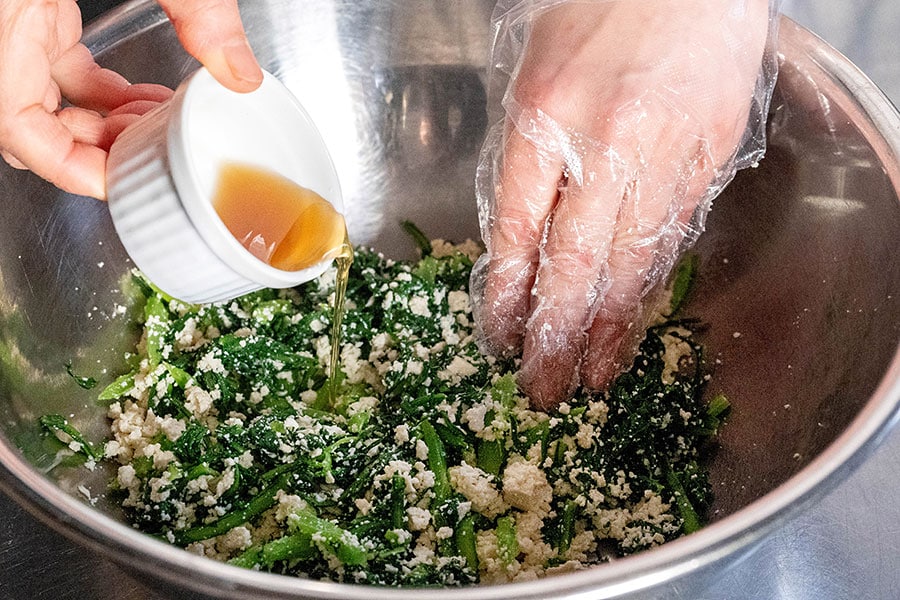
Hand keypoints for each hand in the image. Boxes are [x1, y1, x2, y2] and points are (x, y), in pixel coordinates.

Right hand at [0, 0, 261, 199]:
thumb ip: (195, 7)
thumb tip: (241, 68)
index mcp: (0, 27)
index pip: (18, 131)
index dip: (70, 168)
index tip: (125, 179)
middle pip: (30, 123)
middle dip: (96, 147)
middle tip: (156, 150)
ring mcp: (5, 17)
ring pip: (39, 98)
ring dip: (101, 119)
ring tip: (160, 122)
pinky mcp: (25, 0)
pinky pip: (49, 61)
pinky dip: (95, 85)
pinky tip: (141, 89)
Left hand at [473, 0, 772, 408]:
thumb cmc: (594, 10)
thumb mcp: (528, 73)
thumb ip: (521, 156)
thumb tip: (518, 243)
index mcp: (545, 117)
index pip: (518, 231)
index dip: (508, 296)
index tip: (500, 342)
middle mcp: (607, 143)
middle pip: (577, 262)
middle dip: (558, 335)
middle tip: (546, 391)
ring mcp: (665, 152)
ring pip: (632, 261)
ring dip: (611, 328)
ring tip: (595, 377)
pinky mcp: (709, 157)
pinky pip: (672, 236)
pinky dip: (649, 285)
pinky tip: (635, 322)